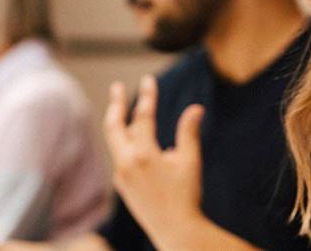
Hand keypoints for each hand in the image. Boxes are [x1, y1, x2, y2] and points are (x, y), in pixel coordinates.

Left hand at [104, 76, 205, 233]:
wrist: (175, 231)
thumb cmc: (187, 196)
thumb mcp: (191, 162)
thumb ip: (188, 133)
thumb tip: (195, 108)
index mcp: (143, 155)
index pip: (143, 117)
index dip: (147, 96)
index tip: (148, 79)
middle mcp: (126, 163)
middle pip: (114, 125)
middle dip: (116, 104)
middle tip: (117, 86)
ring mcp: (120, 175)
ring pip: (115, 141)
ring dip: (119, 123)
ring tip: (123, 107)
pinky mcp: (121, 185)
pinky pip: (120, 156)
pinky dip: (125, 143)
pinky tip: (135, 140)